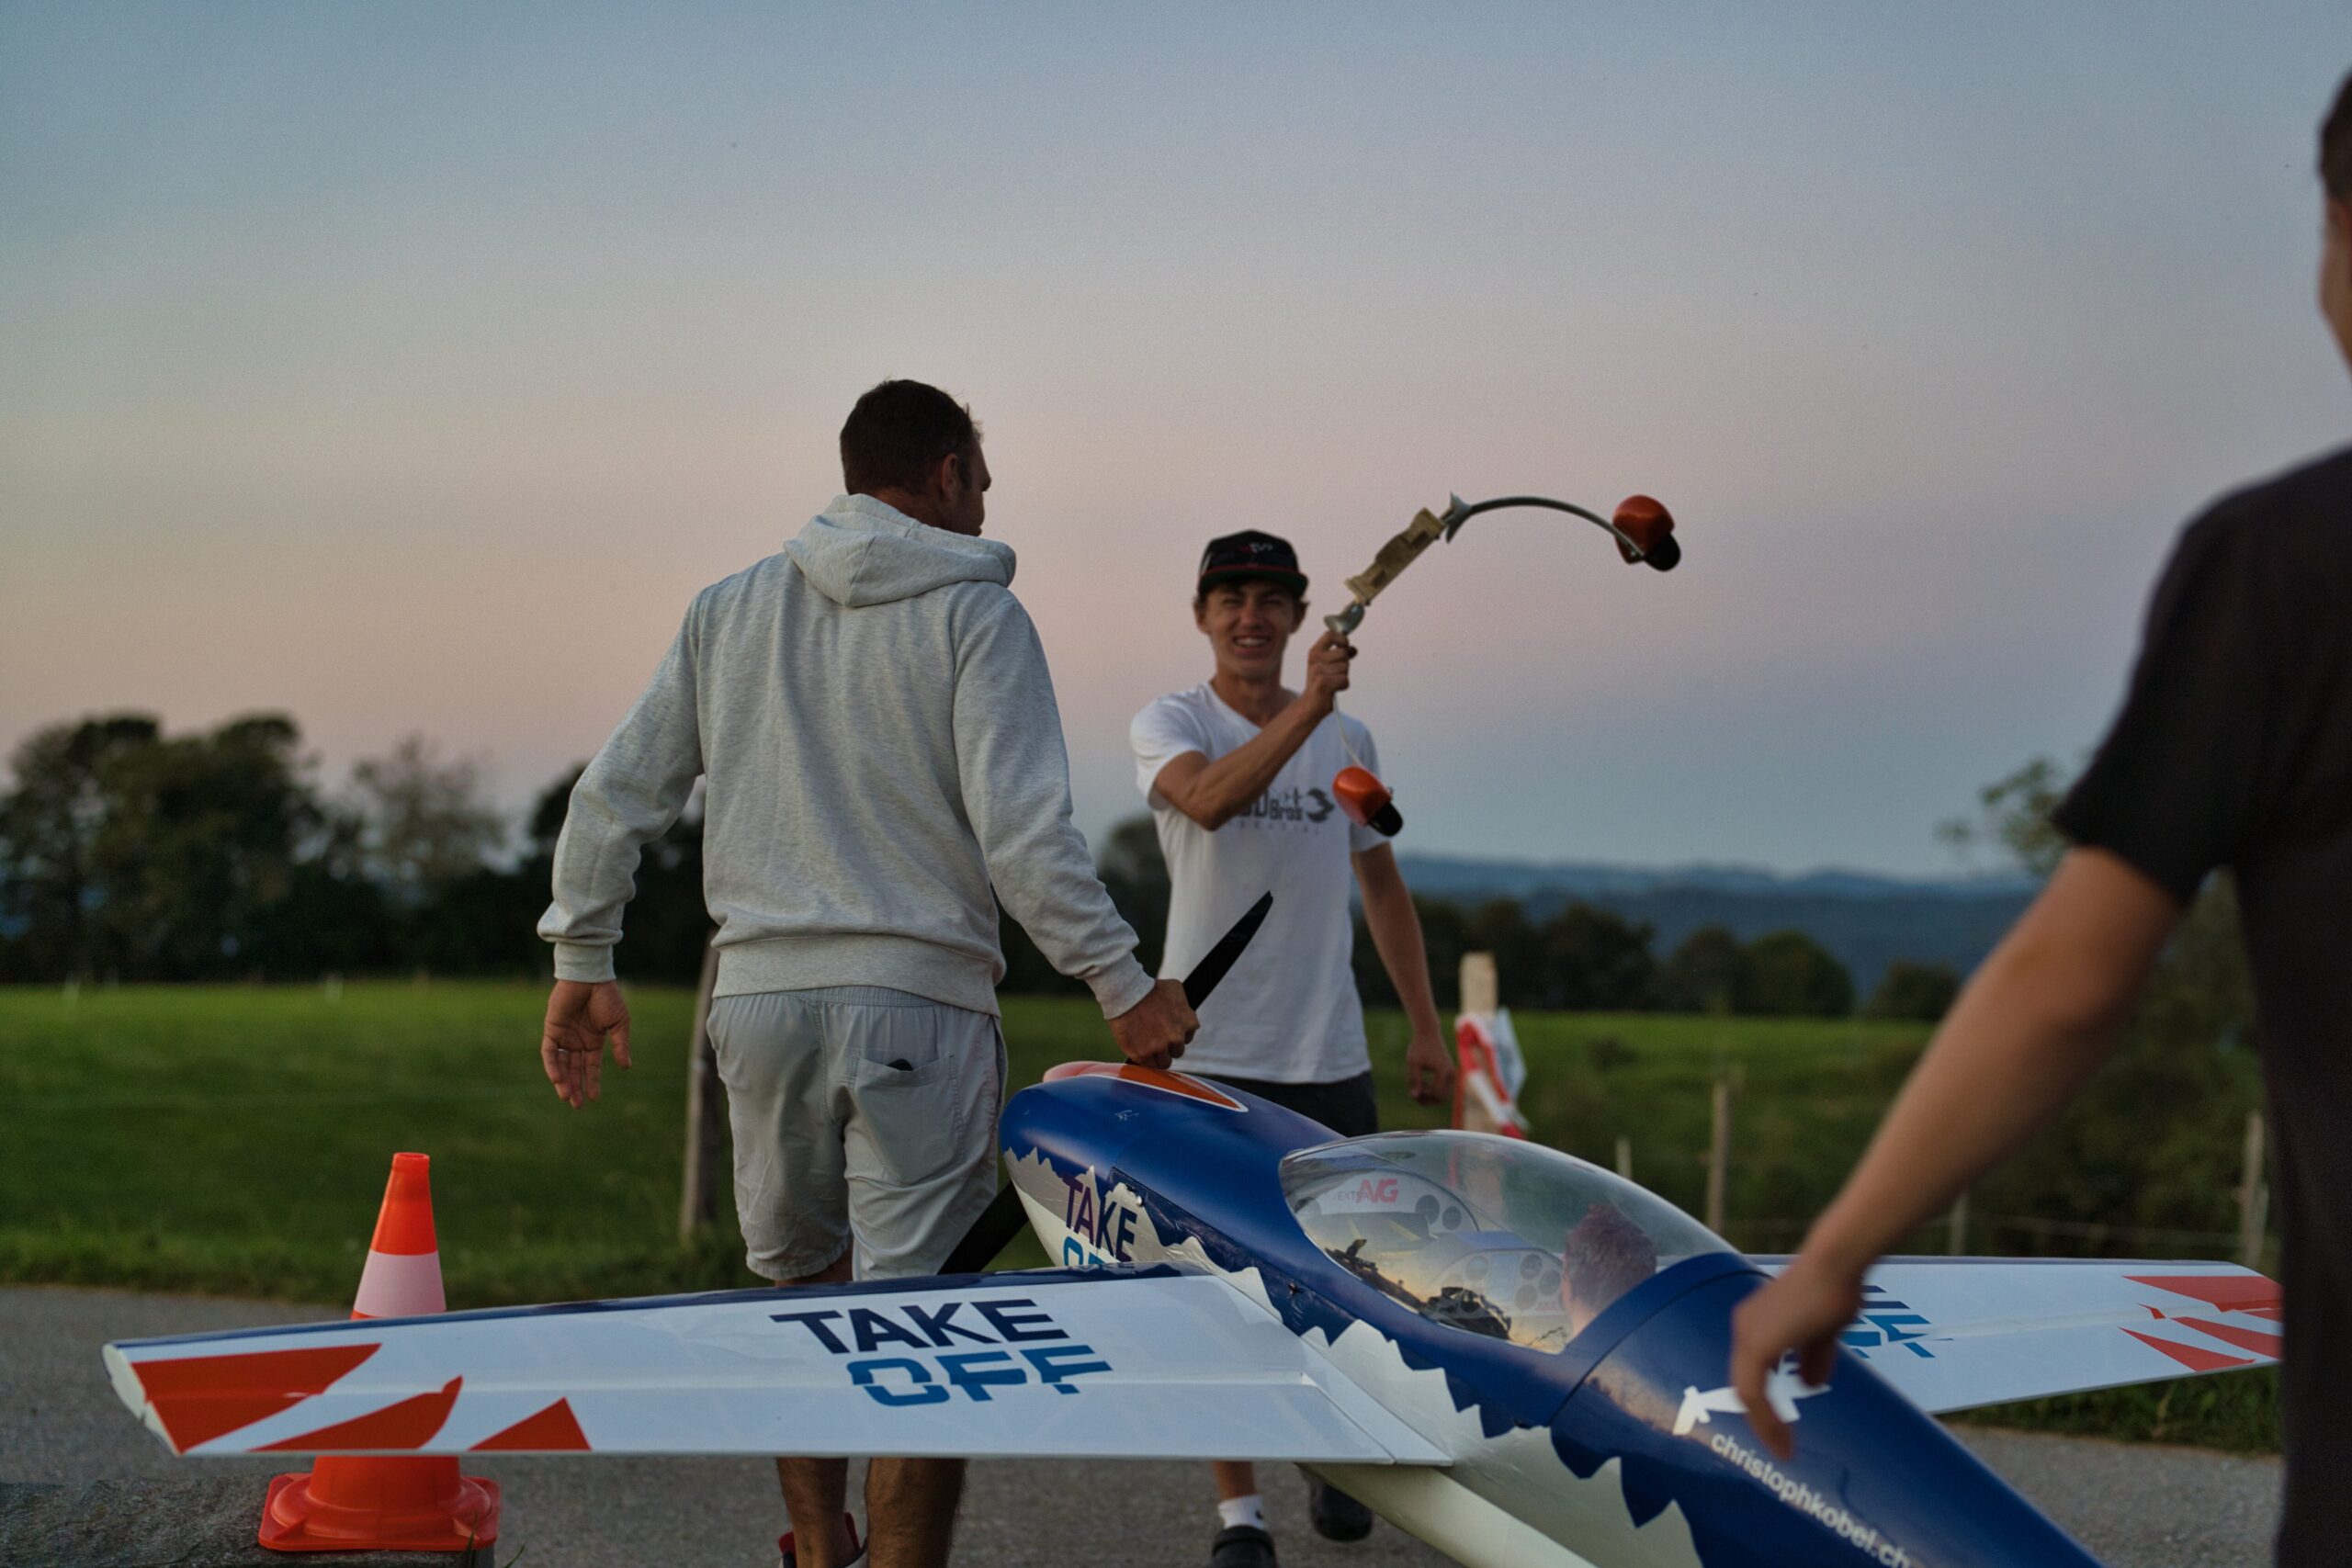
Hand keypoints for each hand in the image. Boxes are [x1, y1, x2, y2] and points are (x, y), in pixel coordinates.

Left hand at [541, 979, 632, 1108]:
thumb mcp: (619, 1023)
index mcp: (593, 1040)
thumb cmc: (607, 996)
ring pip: (560, 1064)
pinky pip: (549, 1051)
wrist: (590, 977)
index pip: (591, 1066)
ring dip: (563, 1080)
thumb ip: (620, 1044)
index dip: (592, 1082)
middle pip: (574, 1069)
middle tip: (577, 1105)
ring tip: (567, 1096)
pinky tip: (557, 1078)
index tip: (594, 1099)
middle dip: (575, 1087)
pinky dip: (552, 1065)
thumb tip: (626, 1067)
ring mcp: (564, 1035)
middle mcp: (577, 1041)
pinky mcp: (552, 1028)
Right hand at [1107, 978, 1198, 1070]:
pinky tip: (1138, 1049)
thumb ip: (1184, 1005)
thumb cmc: (1151, 988)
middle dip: (1168, 1047)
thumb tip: (1184, 1012)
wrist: (1127, 993)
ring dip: (1157, 1056)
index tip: (1168, 1031)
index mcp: (1188, 1023)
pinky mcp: (1141, 1055)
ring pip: (1164, 1063)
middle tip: (1156, 1038)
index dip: (1177, 1035)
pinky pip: (1146, 1065)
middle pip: (1177, 1052)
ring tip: (1147, 1047)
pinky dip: (1143, 1059)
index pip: (1187, 1038)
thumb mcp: (1175, 989)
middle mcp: (1176, 1039)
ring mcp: (1159, 1048)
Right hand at [1300, 629, 1354, 712]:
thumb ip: (1340, 656)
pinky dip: (1343, 686)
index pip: (1330, 634)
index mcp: (1314, 651)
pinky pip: (1345, 680)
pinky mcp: (1322, 683)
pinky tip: (1333, 690)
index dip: (1342, 640)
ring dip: (1343, 676)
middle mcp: (1314, 659)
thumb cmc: (1321, 684)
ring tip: (1332, 683)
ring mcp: (1317, 671)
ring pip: (1345, 667)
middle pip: (1343, 653)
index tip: (1344, 648)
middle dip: (1345, 665)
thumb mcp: (1329, 666)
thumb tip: (1354, 649)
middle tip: (1334, 675)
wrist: (1310, 705)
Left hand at [1404, 1028, 1454, 1104]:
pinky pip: (1443, 1089)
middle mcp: (1451, 1074)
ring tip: (1418, 1085)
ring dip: (1429, 1095)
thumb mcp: (1413, 1063)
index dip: (1423, 1096)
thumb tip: (1414, 1096)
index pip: (1436, 1094)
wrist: (1429, 1033)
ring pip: (1443, 1095)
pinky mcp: (1450, 1073)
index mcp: (1443, 1071)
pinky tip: (1423, 1082)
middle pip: (1441, 1098)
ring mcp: (1452, 1074)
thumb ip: (1414, 1079)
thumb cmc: (1419, 1047)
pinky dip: (1433, 1090)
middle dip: (1427, 1099)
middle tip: (1414, 1091)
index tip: (1413, 1088)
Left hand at [1726, 1250, 1864, 1459]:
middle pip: (1744, 1383)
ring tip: (1782, 1449)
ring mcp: (1748, 1334)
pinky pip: (1754, 1393)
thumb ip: (1811, 1356)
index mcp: (1756, 1322)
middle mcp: (1745, 1327)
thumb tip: (1807, 1383)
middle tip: (1779, 1446)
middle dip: (1760, 1418)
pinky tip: (1782, 1438)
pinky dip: (1766, 1419)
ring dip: (1764, 1424)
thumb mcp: (1822, 1331)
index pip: (1751, 1370)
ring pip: (1746, 1392)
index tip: (1779, 1427)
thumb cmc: (1833, 1289)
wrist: (1837, 1265)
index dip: (1763, 1399)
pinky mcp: (1758, 1345)